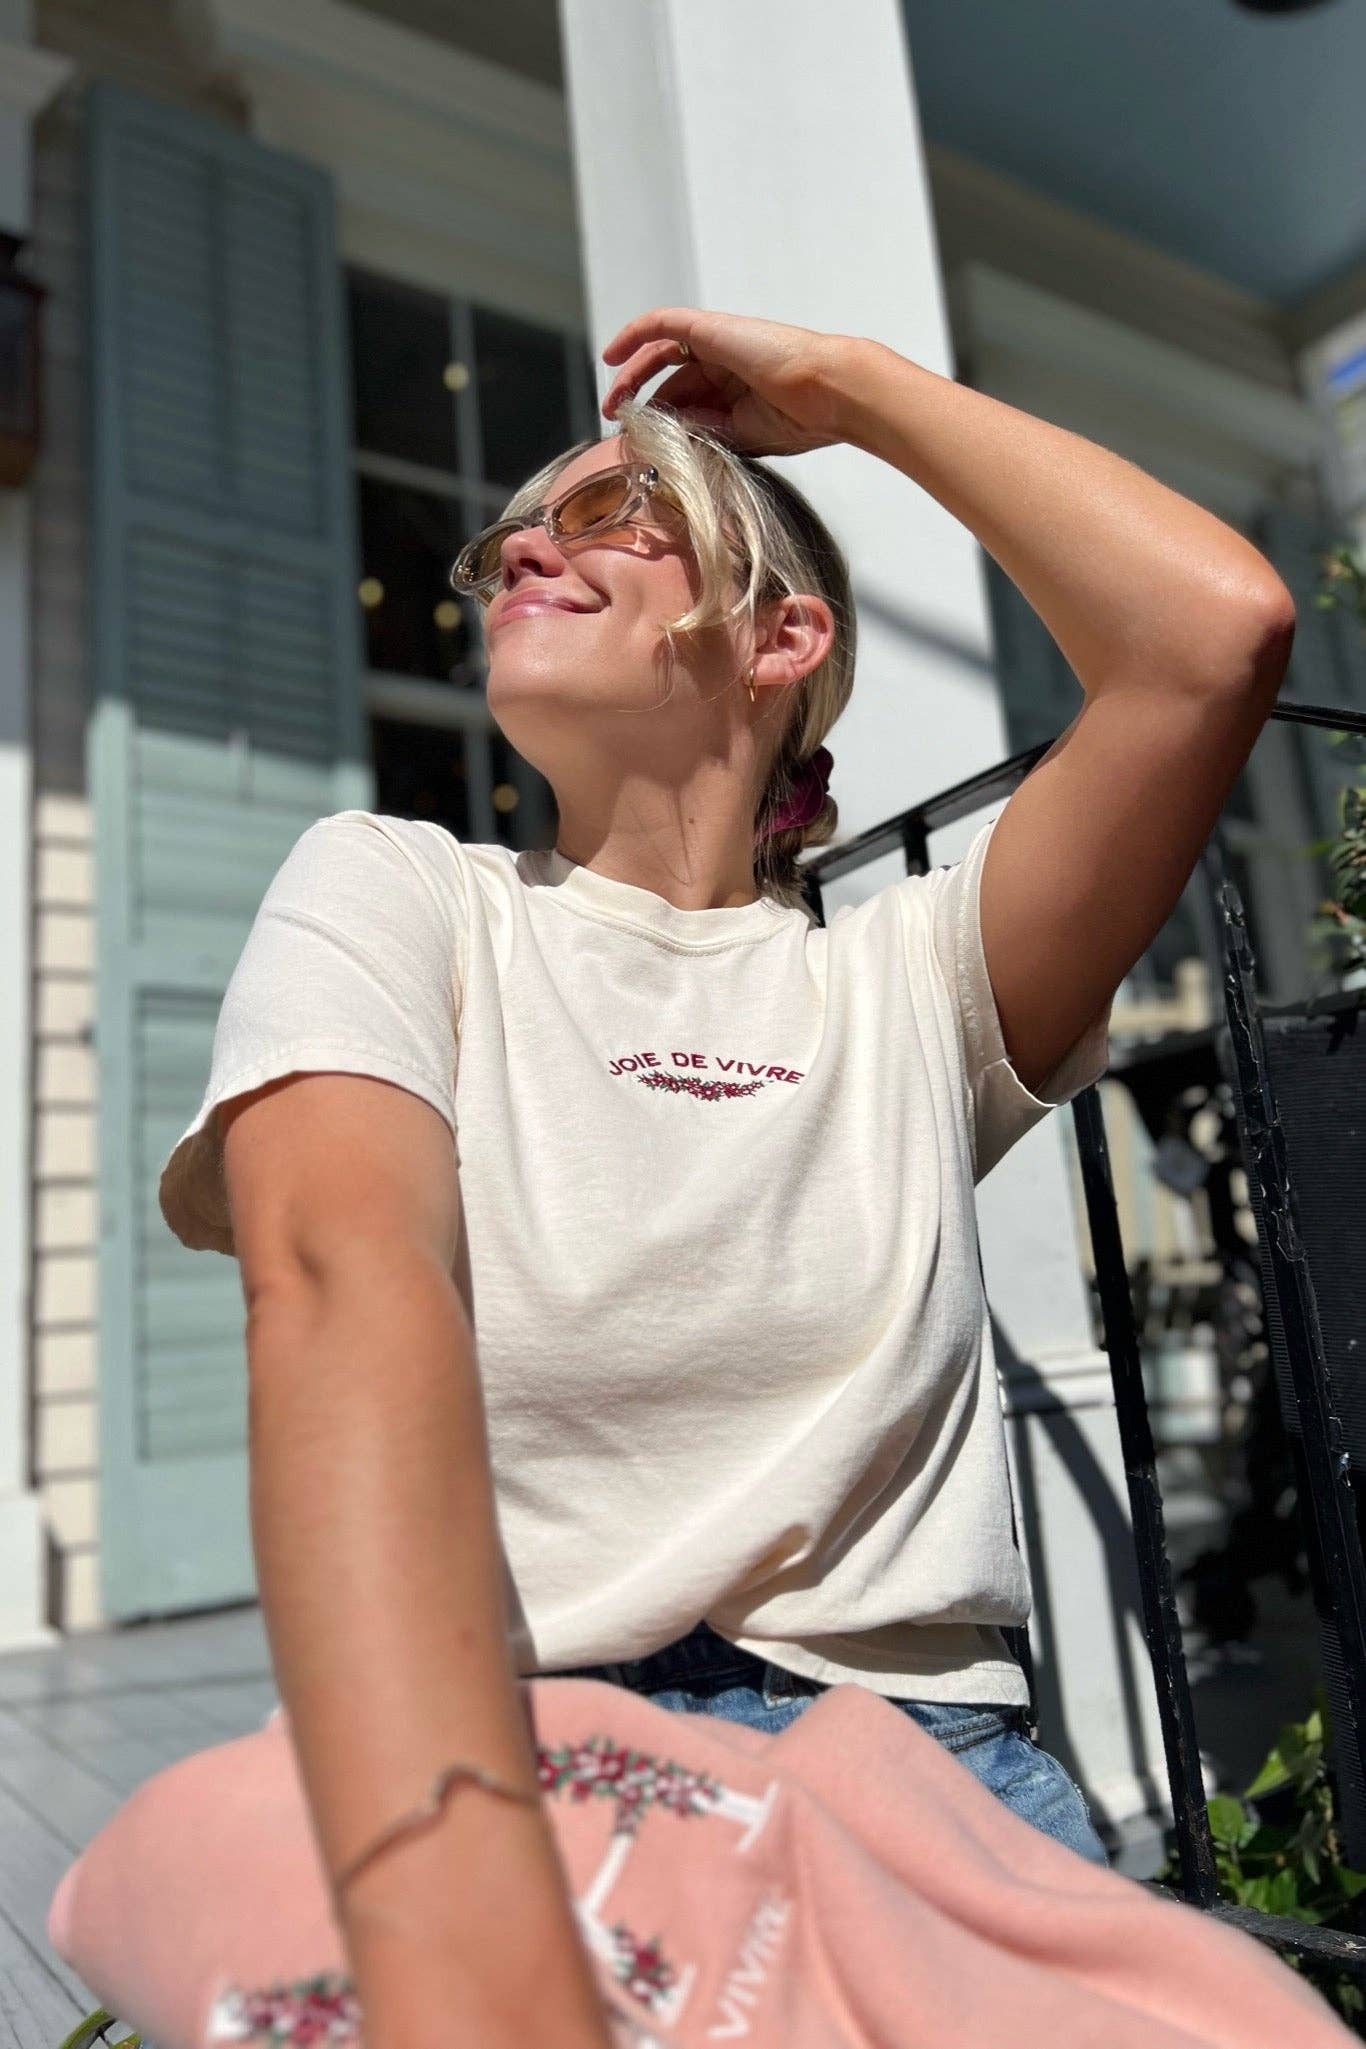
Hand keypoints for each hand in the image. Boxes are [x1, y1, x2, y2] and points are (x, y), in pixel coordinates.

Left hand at [600, 305, 864, 457]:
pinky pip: (661, 323)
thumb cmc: (797, 418)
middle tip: (617, 424)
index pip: (688, 402)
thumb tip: (660, 435)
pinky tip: (610, 356)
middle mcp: (726, 363)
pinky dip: (633, 334)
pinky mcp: (709, 328)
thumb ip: (703, 431)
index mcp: (737, 390)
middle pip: (671, 381)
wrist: (826, 392)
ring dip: (631, 377)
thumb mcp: (739, 435)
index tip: (638, 442)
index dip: (660, 420)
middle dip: (641, 402)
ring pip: (661, 353)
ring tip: (612, 403)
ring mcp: (718, 342)